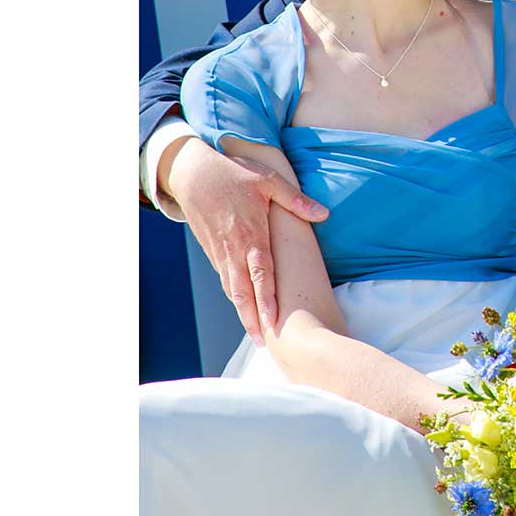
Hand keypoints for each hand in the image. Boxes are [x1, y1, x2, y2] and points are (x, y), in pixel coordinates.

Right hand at [166, 137, 327, 337]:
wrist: (192, 173)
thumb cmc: (233, 173)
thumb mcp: (267, 180)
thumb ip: (295, 199)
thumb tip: (323, 213)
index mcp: (251, 234)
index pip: (261, 275)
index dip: (267, 300)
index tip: (273, 322)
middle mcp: (234, 249)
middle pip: (242, 292)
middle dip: (252, 319)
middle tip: (264, 343)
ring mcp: (220, 251)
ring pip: (230, 289)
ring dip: (241, 311)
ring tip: (254, 333)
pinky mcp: (212, 250)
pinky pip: (224, 277)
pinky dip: (233, 294)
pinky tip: (242, 305)